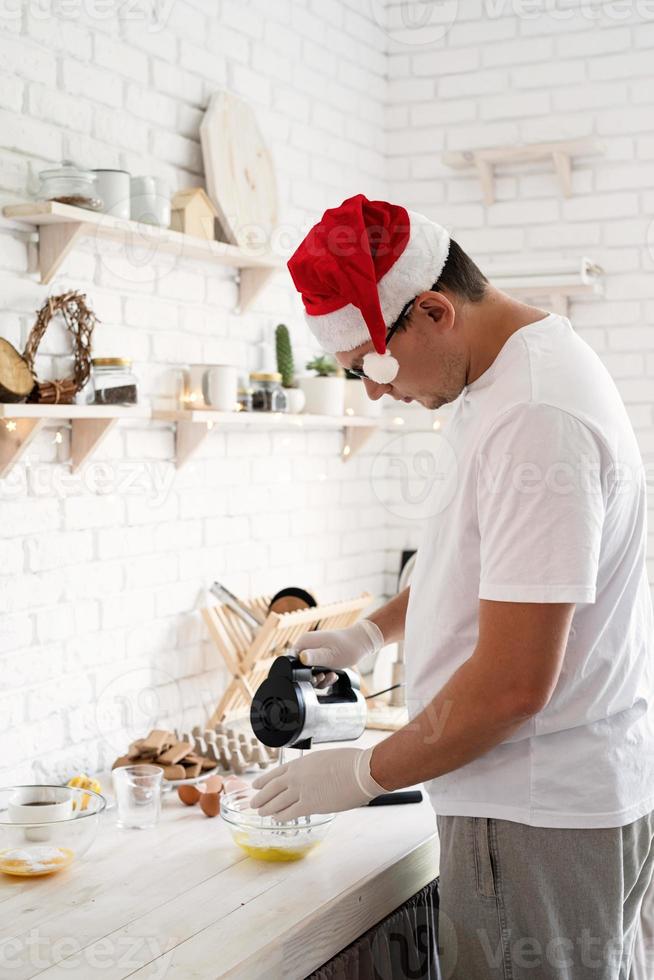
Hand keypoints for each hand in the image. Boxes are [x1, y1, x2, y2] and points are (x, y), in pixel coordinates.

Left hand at [250, 746, 387, 819]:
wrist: (359, 771)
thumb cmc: (349, 762)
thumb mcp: (324, 758)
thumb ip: (313, 769)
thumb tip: (312, 776)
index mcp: (300, 763)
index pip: (276, 773)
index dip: (264, 780)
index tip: (256, 785)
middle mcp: (296, 776)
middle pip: (272, 789)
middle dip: (261, 797)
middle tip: (253, 803)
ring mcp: (301, 791)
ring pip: (276, 802)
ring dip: (267, 809)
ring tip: (260, 813)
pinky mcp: (309, 805)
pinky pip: (289, 813)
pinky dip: (280, 816)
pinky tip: (276, 819)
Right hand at [297, 620, 383, 688]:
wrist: (361, 643)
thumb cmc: (347, 646)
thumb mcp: (330, 655)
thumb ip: (314, 657)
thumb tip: (300, 658)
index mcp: (304, 642)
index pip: (290, 660)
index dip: (297, 672)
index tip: (311, 677)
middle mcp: (307, 646)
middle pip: (299, 668)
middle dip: (311, 677)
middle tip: (323, 677)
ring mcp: (313, 652)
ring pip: (308, 672)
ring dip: (320, 678)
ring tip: (331, 676)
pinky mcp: (320, 657)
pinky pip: (316, 671)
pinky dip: (324, 676)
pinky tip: (333, 675)